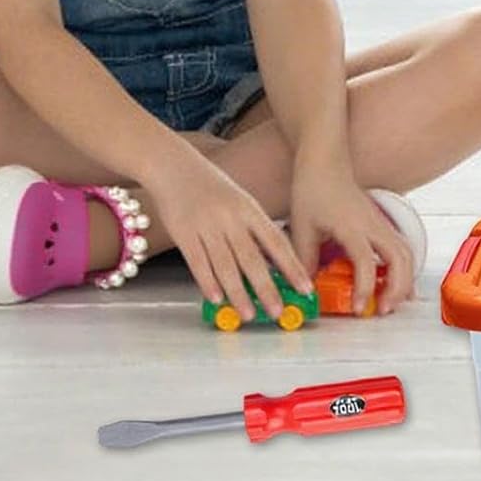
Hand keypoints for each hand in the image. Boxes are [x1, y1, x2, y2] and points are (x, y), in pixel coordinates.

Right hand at [143, 144, 310, 324]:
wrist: (175, 167)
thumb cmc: (212, 185)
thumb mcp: (241, 200)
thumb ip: (255, 228)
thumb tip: (273, 261)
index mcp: (250, 209)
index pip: (277, 242)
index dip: (293, 266)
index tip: (305, 287)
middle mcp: (231, 218)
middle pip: (252, 258)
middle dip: (267, 288)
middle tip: (278, 311)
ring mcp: (207, 226)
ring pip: (225, 266)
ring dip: (238, 293)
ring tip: (248, 314)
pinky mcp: (184, 234)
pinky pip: (198, 263)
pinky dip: (208, 283)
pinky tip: (217, 299)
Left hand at [288, 154, 417, 314]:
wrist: (325, 161)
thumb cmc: (313, 189)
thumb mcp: (301, 227)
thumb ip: (305, 260)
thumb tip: (307, 289)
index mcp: (352, 226)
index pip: (366, 262)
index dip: (364, 288)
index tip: (358, 308)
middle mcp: (372, 224)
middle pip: (400, 258)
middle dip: (397, 288)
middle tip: (384, 310)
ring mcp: (380, 222)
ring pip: (406, 252)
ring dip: (404, 279)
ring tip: (392, 301)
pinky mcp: (380, 223)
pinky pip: (401, 246)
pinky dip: (403, 267)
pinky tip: (396, 282)